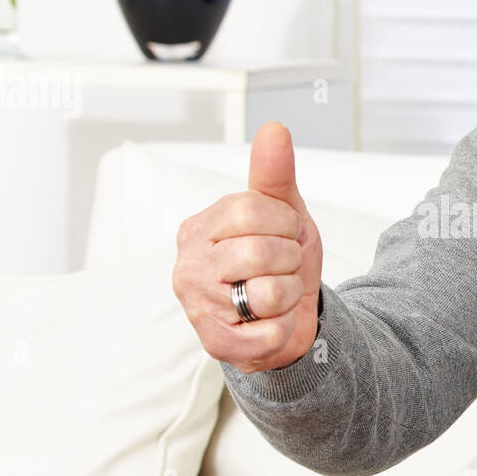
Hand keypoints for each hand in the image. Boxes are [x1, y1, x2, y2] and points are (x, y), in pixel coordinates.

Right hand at [172, 121, 323, 372]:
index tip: (283, 235)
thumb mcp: (284, 214)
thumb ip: (274, 174)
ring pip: (269, 293)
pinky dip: (284, 328)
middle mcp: (188, 266)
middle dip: (289, 260)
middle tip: (280, 268)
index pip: (254, 208)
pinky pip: (270, 333)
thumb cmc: (280, 262)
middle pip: (262, 251)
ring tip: (275, 297)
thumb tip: (274, 129)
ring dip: (288, 295)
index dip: (285, 223)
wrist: (289, 318)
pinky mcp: (215, 345)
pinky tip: (270, 323)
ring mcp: (197, 307)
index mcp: (199, 228)